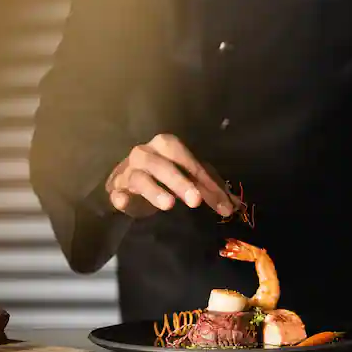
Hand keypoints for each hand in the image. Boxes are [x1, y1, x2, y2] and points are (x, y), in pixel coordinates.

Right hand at [106, 134, 235, 218]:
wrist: (128, 183)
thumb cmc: (163, 177)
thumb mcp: (188, 178)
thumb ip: (210, 189)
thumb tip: (235, 206)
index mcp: (166, 146)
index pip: (189, 162)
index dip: (207, 183)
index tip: (223, 205)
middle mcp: (145, 154)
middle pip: (163, 164)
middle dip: (180, 181)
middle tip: (196, 201)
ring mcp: (128, 171)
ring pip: (140, 178)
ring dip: (155, 190)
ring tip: (169, 205)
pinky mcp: (116, 189)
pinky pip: (117, 192)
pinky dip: (121, 197)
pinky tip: (125, 202)